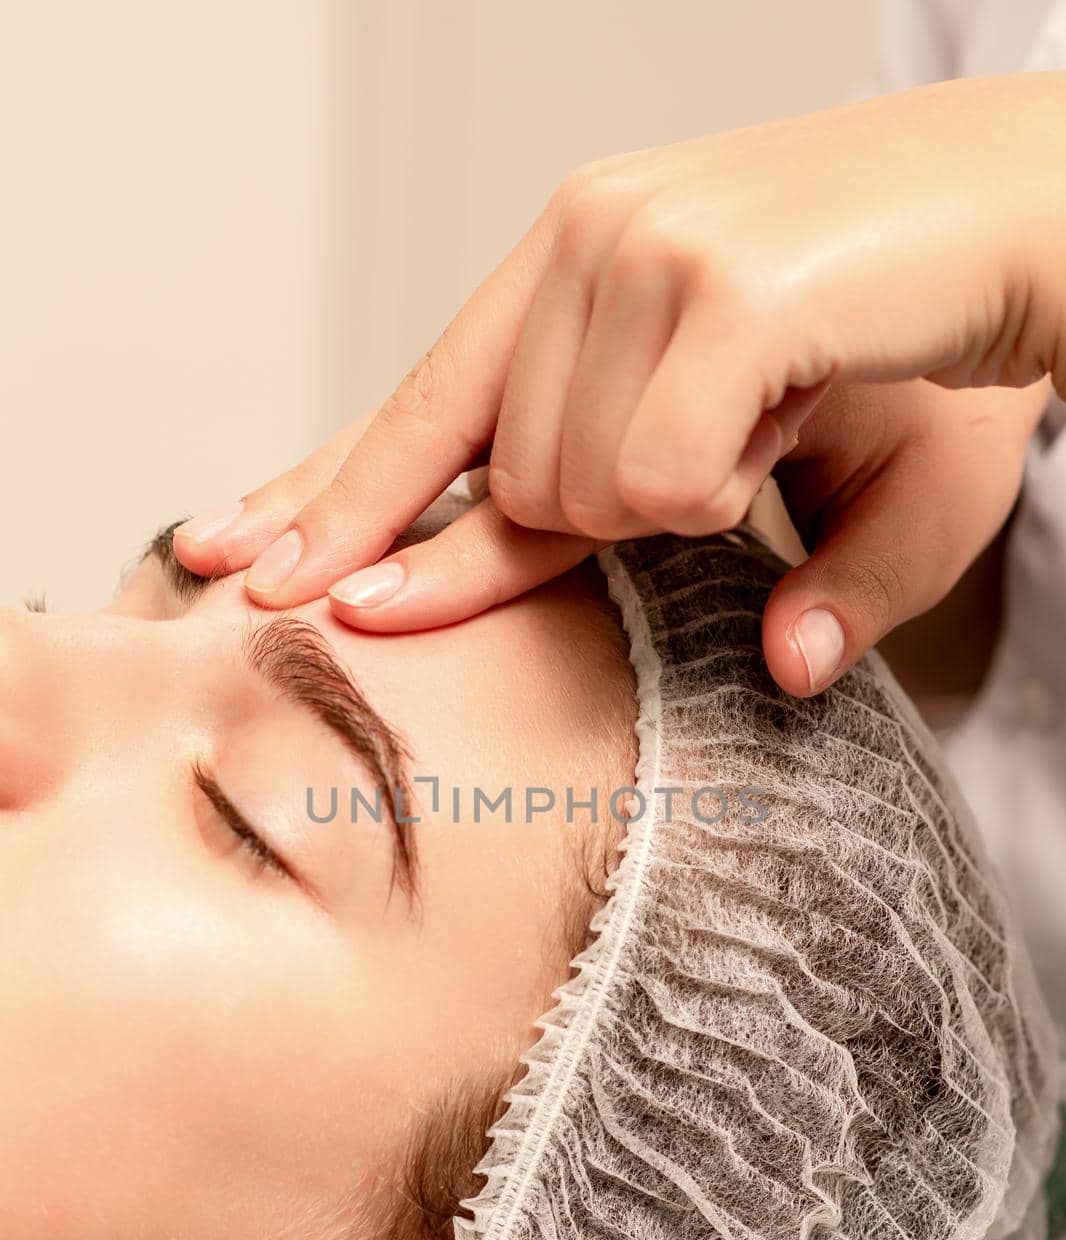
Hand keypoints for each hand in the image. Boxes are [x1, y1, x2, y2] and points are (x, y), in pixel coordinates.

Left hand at [174, 71, 1065, 692]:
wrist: (1060, 227)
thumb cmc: (945, 347)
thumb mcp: (847, 487)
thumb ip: (768, 581)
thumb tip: (783, 667)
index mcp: (576, 267)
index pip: (423, 408)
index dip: (332, 497)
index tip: (243, 563)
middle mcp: (587, 241)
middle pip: (502, 483)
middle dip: (573, 530)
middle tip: (711, 468)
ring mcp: (641, 254)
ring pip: (571, 494)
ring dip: (681, 500)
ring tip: (779, 409)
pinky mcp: (713, 287)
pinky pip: (655, 483)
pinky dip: (727, 487)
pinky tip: (794, 405)